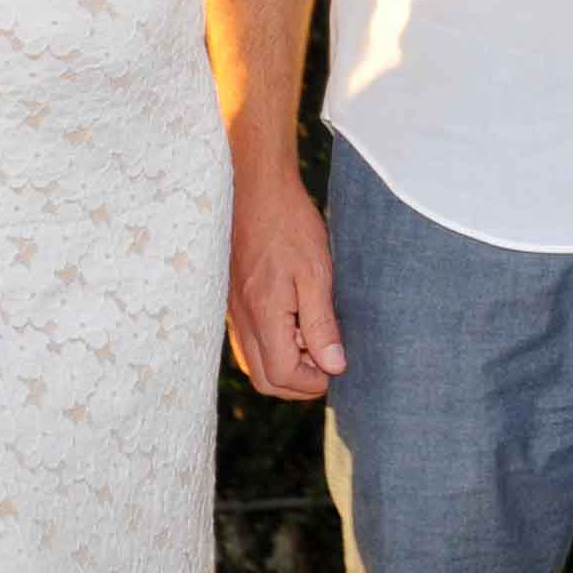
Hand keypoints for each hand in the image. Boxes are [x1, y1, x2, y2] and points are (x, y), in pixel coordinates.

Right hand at [227, 168, 347, 399]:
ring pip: (254, 362)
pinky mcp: (235, 300)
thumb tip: (333, 366)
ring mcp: (235, 311)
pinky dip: (274, 346)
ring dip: (285, 365)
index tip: (337, 366)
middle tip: (327, 361)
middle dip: (298, 383)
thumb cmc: (289, 226)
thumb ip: (322, 325)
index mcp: (263, 316)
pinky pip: (250, 341)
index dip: (313, 381)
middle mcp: (242, 320)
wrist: (256, 189)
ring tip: (314, 340)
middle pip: (264, 379)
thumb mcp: (317, 274)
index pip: (282, 375)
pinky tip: (297, 322)